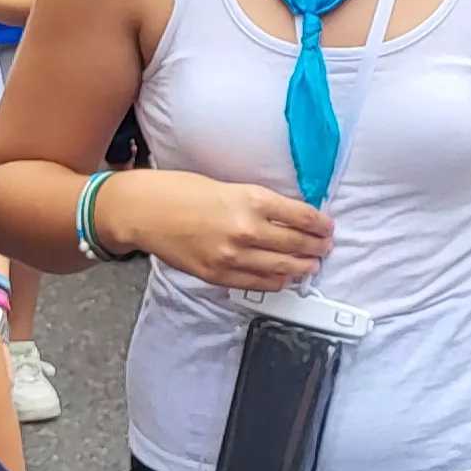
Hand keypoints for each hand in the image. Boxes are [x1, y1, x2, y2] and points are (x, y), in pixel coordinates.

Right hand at [103, 170, 332, 291]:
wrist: (144, 210)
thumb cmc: (179, 191)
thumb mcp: (227, 185)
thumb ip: (256, 203)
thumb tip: (285, 217)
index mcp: (250, 199)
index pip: (299, 216)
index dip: (319, 223)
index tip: (327, 226)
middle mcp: (246, 229)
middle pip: (295, 244)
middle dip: (316, 247)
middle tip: (326, 247)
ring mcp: (232, 256)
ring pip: (280, 268)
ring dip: (301, 268)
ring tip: (312, 266)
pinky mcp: (217, 274)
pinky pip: (255, 284)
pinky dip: (275, 283)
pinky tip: (284, 279)